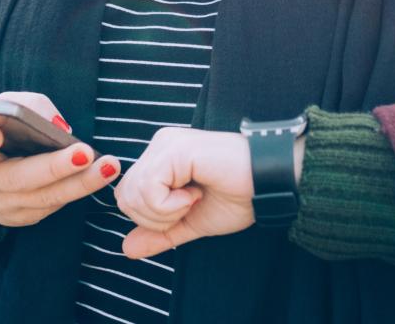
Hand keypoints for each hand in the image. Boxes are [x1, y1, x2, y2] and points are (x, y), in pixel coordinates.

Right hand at [0, 91, 120, 227]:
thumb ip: (23, 107)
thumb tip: (57, 125)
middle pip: (18, 178)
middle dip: (54, 166)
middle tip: (84, 153)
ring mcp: (3, 206)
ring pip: (45, 197)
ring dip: (81, 183)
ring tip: (109, 166)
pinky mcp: (24, 217)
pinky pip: (55, 203)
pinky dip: (79, 188)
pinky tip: (102, 174)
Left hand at [114, 127, 258, 258]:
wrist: (270, 183)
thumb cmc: (238, 197)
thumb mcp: (191, 222)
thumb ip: (159, 234)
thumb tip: (126, 249)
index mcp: (161, 159)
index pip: (127, 196)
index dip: (150, 217)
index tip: (186, 207)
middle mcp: (159, 146)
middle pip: (125, 197)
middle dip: (155, 218)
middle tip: (190, 205)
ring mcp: (166, 145)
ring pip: (133, 195)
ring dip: (165, 212)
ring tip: (194, 198)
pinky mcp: (174, 150)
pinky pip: (149, 190)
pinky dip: (170, 205)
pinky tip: (195, 194)